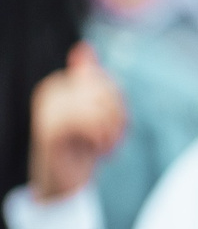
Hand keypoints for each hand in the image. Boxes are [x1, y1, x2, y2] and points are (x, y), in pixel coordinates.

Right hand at [28, 43, 126, 200]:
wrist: (62, 181)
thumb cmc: (82, 146)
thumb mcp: (95, 112)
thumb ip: (91, 81)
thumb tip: (83, 46)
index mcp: (60, 84)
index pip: (105, 81)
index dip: (118, 103)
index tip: (116, 123)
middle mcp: (50, 91)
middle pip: (105, 91)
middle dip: (118, 116)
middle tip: (113, 138)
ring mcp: (47, 109)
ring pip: (99, 106)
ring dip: (113, 131)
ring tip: (107, 146)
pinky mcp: (50, 129)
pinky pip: (89, 122)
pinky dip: (103, 139)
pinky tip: (100, 151)